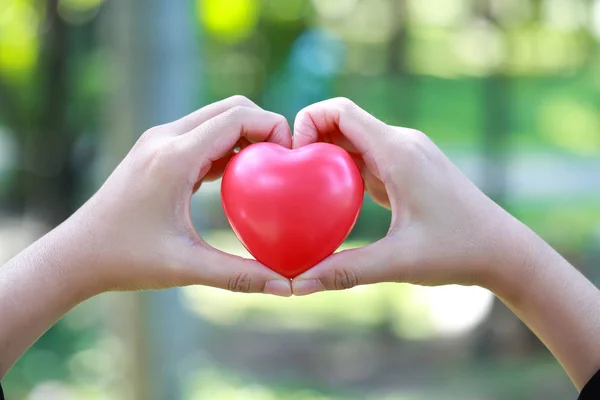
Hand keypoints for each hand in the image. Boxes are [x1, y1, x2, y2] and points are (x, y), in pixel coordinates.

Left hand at [59, 96, 292, 295]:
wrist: (76, 254)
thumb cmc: (125, 260)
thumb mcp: (185, 268)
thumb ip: (239, 275)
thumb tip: (286, 285)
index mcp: (174, 157)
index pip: (236, 117)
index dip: (273, 127)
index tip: (292, 158)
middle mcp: (165, 138)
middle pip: (230, 108)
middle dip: (264, 127)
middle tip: (284, 163)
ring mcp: (158, 141)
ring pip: (215, 118)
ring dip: (244, 136)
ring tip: (266, 171)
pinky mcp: (156, 151)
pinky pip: (201, 135)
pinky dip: (225, 147)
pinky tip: (237, 180)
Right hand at [291, 98, 522, 294]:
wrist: (504, 250)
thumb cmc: (458, 251)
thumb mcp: (398, 262)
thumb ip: (345, 271)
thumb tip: (296, 284)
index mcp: (399, 152)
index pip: (341, 111)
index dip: (307, 122)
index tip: (292, 158)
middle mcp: (402, 144)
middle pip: (343, 122)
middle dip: (311, 140)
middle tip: (289, 177)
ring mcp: (407, 154)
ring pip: (354, 140)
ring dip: (327, 156)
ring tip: (303, 189)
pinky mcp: (410, 169)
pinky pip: (368, 158)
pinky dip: (345, 171)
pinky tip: (332, 201)